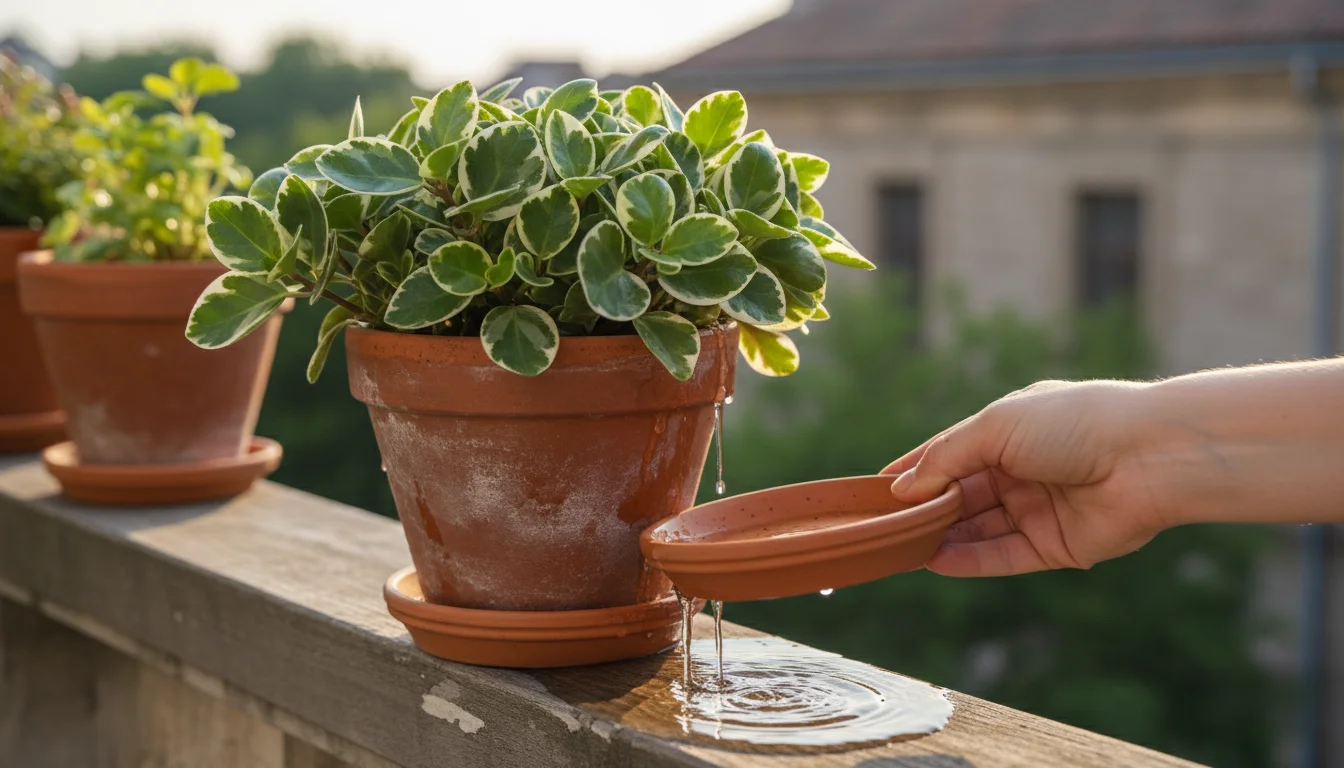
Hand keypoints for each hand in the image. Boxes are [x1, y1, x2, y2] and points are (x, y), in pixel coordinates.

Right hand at [882, 380, 1166, 576]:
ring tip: (901, 546)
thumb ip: (945, 458)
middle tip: (882, 524)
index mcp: (1010, 430)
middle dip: (924, 508)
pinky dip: (969, 560)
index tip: (876, 489)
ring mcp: (1038, 509)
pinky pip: (1003, 557)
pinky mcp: (1055, 546)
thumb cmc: (1073, 423)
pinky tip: (935, 561)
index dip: (914, 469)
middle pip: (961, 494)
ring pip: (978, 528)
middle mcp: (1022, 470)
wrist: (1149, 457)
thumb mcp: (995, 426)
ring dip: (941, 536)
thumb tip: (902, 487)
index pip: (949, 452)